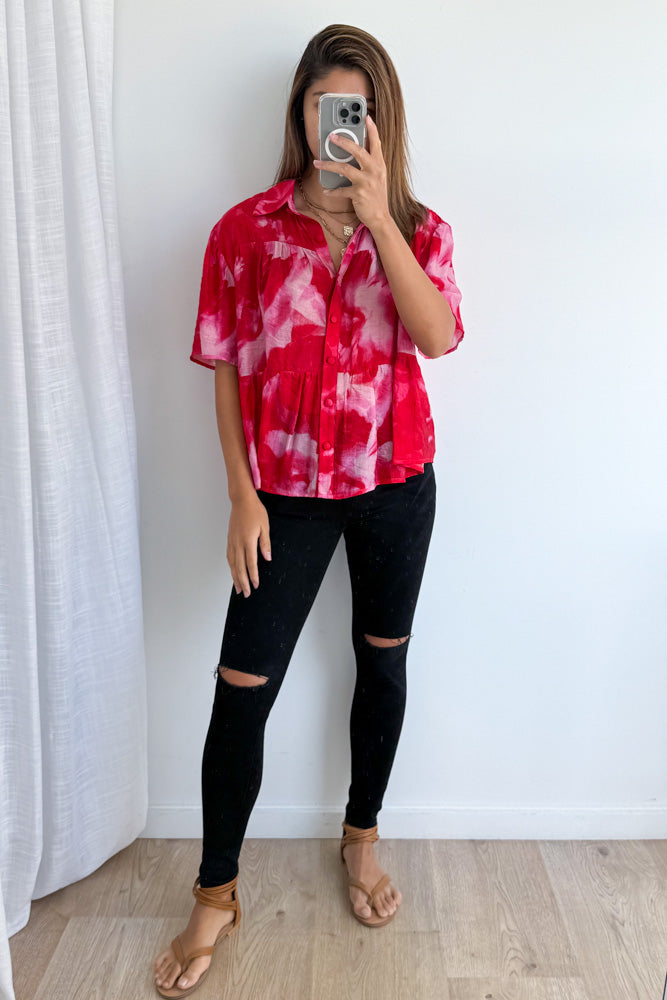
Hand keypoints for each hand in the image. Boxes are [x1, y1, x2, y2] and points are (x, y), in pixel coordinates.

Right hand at [227, 494, 271, 597]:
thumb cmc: (255, 512)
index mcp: (248, 541)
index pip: (251, 563)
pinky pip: (229, 557)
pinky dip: (231, 567)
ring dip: (235, 577)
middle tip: (246, 594)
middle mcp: (238, 543)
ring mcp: (232, 542)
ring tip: (238, 589)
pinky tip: (233, 573)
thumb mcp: (265, 526)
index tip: (255, 586)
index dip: (253, 576)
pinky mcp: (230, 540)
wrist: (241, 501)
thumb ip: (265, 544)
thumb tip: (267, 559)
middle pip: (239, 567)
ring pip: (232, 564)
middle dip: (243, 582)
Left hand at [313, 115, 390, 230]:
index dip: (372, 129)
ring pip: (344, 168)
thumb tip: (356, 153)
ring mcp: (367, 182)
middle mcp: (374, 171)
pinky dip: (332, 191)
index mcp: (380, 165)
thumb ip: (370, 164)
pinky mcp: (359, 194)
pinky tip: (326, 190)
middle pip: (358, 151)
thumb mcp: (378, 177)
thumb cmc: (377, 196)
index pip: (376, 143)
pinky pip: (341, 190)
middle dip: (343, 142)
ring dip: (328, 165)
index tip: (366, 117)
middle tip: (331, 136)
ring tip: (317, 162)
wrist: (381, 217)